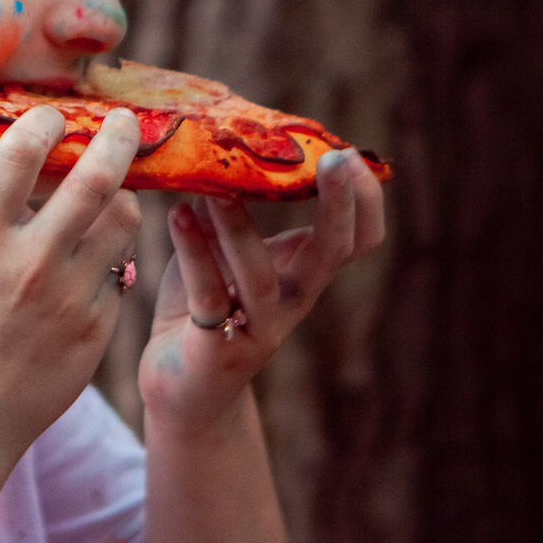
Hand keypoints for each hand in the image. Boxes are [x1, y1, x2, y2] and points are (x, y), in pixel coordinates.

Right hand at [0, 106, 143, 465]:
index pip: (22, 153)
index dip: (45, 122)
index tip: (55, 116)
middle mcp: (29, 264)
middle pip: (95, 178)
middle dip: (117, 138)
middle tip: (124, 122)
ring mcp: (69, 298)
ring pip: (124, 221)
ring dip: (123, 199)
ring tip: (114, 198)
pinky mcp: (97, 329)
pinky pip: (119, 274)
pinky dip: (109, 261)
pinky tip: (90, 270)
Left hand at [139, 151, 386, 435]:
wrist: (179, 387)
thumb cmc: (204, 305)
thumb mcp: (221, 247)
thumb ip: (228, 208)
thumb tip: (219, 158)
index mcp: (304, 271)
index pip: (359, 237)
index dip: (365, 199)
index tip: (348, 154)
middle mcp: (293, 300)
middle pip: (333, 254)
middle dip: (340, 206)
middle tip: (334, 160)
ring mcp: (259, 329)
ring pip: (262, 278)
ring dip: (242, 230)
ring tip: (219, 190)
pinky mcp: (218, 351)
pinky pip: (209, 298)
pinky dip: (193, 254)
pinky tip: (177, 216)